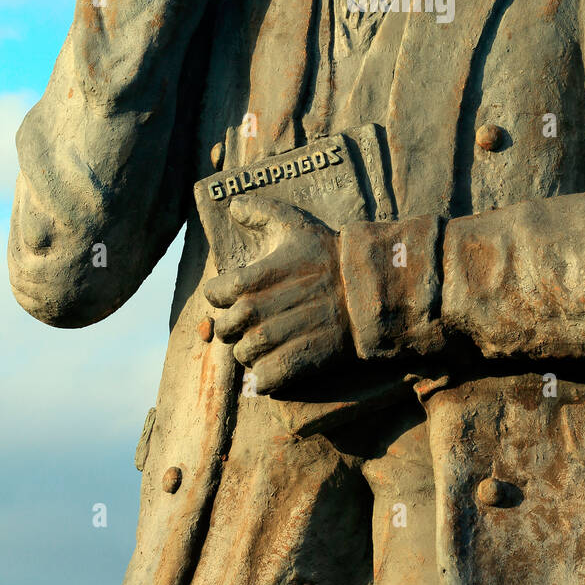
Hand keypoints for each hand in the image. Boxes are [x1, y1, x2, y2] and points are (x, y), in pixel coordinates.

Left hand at [202, 195, 351, 392]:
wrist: (369, 288)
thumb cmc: (329, 254)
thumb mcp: (296, 225)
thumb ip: (261, 211)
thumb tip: (233, 205)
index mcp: (255, 277)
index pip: (215, 293)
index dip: (220, 294)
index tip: (234, 294)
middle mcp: (260, 310)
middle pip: (225, 327)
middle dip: (234, 325)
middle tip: (252, 320)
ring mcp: (277, 338)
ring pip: (243, 354)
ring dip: (251, 350)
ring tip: (267, 340)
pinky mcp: (296, 363)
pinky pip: (264, 379)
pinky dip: (266, 375)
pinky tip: (277, 361)